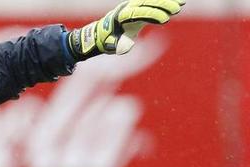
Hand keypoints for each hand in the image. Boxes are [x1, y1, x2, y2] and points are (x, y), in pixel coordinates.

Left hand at [68, 0, 185, 59]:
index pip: (138, 12)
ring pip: (151, 1)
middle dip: (162, 5)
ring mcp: (133, 6)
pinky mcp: (139, 8)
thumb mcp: (111, 45)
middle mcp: (127, 8)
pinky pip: (152, 3)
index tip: (165, 20)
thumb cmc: (107, 41)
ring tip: (180, 5)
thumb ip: (118, 45)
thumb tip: (126, 47)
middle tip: (177, 9)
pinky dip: (165, 2)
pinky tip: (179, 3)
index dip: (152, 14)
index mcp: (120, 16)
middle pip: (146, 3)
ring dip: (166, 2)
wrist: (101, 34)